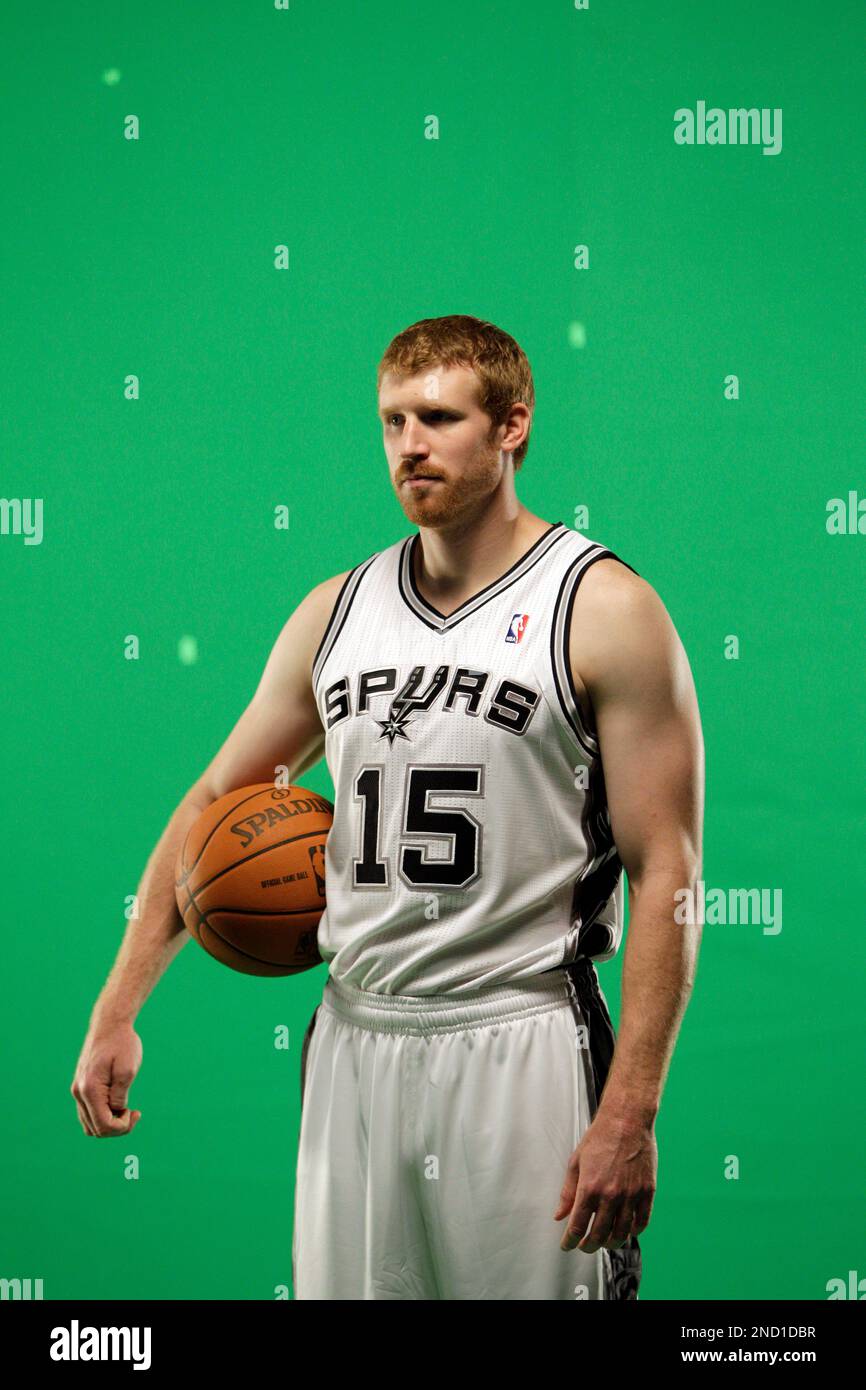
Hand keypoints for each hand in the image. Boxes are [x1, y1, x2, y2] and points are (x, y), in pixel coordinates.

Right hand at [71, 1020, 142, 1136]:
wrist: (109, 1024)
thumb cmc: (122, 1043)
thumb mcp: (128, 1069)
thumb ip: (120, 1095)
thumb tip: (115, 1112)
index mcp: (89, 1089)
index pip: (103, 1125)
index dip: (121, 1127)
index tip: (135, 1112)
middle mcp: (78, 1092)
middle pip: (95, 1129)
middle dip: (117, 1128)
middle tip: (134, 1112)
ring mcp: (77, 1090)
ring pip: (89, 1124)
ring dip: (109, 1124)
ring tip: (126, 1109)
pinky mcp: (81, 1086)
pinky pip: (88, 1113)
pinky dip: (103, 1116)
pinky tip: (118, 1105)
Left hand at [554, 1106, 656, 1252]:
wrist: (627, 1120)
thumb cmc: (599, 1138)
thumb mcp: (576, 1162)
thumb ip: (567, 1192)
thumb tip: (559, 1216)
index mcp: (589, 1188)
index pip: (578, 1227)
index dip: (570, 1241)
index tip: (567, 1245)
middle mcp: (611, 1195)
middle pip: (600, 1235)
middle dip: (589, 1246)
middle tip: (584, 1247)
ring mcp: (631, 1195)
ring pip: (622, 1233)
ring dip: (611, 1242)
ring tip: (605, 1241)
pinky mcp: (647, 1192)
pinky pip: (642, 1222)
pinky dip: (634, 1231)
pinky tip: (626, 1230)